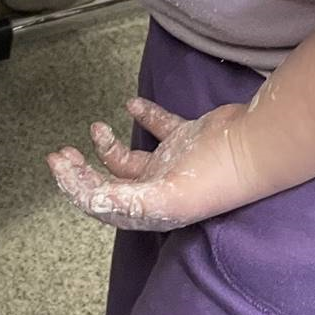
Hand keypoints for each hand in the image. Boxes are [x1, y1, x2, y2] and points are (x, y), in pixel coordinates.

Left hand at [47, 97, 260, 231]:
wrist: (256, 146)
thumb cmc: (215, 176)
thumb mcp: (167, 195)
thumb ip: (128, 200)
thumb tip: (92, 200)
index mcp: (154, 210)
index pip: (104, 205)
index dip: (76, 188)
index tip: (58, 164)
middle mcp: (160, 190)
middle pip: (111, 185)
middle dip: (83, 171)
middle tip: (62, 154)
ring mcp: (173, 164)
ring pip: (131, 159)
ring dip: (108, 146)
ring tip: (96, 127)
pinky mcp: (186, 139)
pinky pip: (158, 128)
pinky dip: (143, 116)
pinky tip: (131, 104)